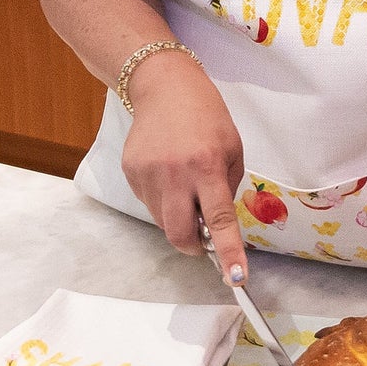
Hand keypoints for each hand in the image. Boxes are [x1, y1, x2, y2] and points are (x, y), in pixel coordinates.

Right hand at [118, 50, 249, 283]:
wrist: (164, 88)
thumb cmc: (206, 116)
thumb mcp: (232, 147)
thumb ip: (226, 187)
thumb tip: (217, 223)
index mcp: (207, 166)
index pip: (219, 219)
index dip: (229, 251)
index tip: (236, 278)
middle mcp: (175, 174)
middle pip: (180, 234)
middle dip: (193, 245)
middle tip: (203, 237)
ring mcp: (148, 175)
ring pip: (163, 222)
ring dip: (178, 218)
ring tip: (185, 188)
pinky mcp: (130, 173)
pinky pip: (148, 204)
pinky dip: (162, 200)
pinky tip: (168, 174)